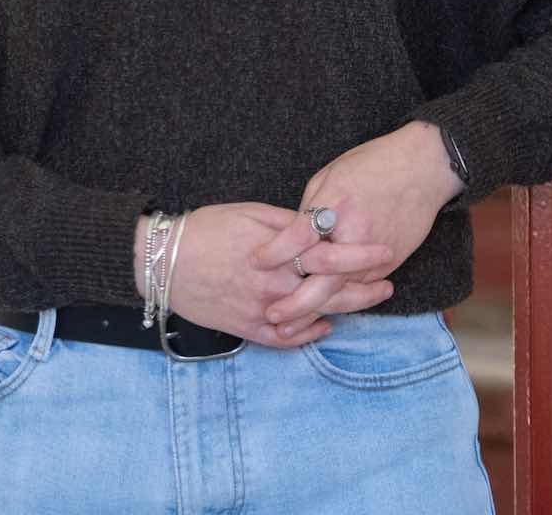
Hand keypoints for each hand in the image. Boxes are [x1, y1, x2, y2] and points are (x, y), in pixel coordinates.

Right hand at [150, 203, 394, 347]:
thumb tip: (317, 224)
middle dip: (363, 290)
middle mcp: (274, 285)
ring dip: (341, 311)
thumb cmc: (206, 229)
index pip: (330, 256)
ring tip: (365, 304)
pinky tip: (324, 327)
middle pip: (329, 292)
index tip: (385, 251)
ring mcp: (261, 310)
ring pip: (311, 316)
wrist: (164, 261)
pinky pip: (284, 339)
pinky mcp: (246, 328)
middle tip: (387, 285)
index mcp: (277, 253)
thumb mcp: (249, 213)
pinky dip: (307, 335)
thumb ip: (287, 222)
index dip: (361, 256)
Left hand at [249, 121, 458, 336]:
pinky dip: (337, 303)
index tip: (255, 261)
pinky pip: (358, 289)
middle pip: (323, 278)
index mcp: (336, 205)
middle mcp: (355, 233)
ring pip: (341, 292)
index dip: (275, 251)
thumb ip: (311, 210)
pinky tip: (316, 317)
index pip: (299, 235)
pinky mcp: (389, 264)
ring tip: (287, 328)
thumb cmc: (373, 165)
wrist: (423, 169)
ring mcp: (374, 253)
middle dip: (296, 302)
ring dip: (313, 312)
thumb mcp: (331, 177)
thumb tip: (292, 238)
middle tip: (271, 314)